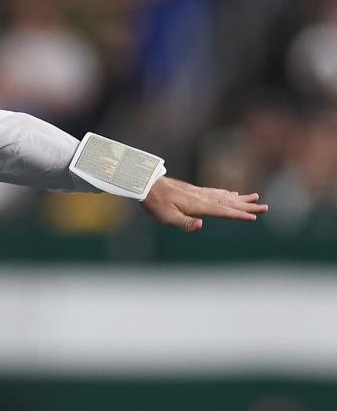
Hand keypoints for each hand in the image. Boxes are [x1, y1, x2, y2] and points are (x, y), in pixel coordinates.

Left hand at [140, 176, 268, 232]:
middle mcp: (202, 197)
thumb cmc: (155, 203)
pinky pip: (216, 192)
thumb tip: (202, 225)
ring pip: (225, 196)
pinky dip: (228, 193)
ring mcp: (199, 193)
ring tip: (256, 198)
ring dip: (241, 198)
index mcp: (198, 205)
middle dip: (247, 206)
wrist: (146, 185)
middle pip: (229, 202)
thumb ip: (185, 223)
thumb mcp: (166, 217)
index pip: (223, 211)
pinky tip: (232, 193)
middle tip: (265, 207)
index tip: (255, 217)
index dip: (239, 215)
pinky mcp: (194, 191)